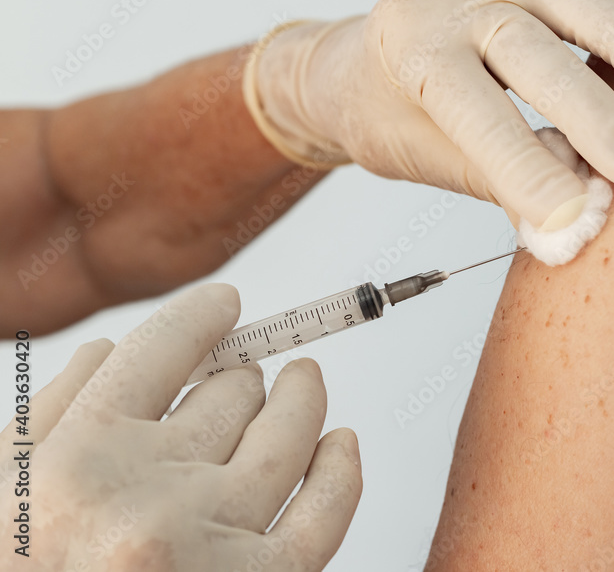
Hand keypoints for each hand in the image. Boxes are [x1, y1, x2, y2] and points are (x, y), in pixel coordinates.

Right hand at [0, 284, 361, 571]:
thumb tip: (111, 351)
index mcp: (74, 459)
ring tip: (306, 384)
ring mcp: (210, 540)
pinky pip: (326, 510)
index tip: (224, 305)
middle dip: (244, 374)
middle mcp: (148, 492)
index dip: (203, 316)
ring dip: (303, 398)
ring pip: (287, 432)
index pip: (163, 348)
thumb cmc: (23, 568)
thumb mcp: (0, 491)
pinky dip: (342, 468)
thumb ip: (48, 417)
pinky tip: (341, 444)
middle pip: (233, 391)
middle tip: (249, 375)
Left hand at [253, 0, 613, 229]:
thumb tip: (581, 219)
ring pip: (576, 1)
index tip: (576, 218)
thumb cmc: (384, 116)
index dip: (526, 167)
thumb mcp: (421, 155)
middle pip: (533, 48)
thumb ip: (497, 181)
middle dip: (594, 113)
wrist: (353, 62)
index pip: (475, 111)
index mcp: (411, 50)